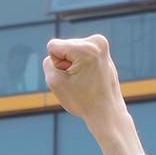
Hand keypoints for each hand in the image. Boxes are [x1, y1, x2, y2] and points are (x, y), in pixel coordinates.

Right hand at [41, 35, 141, 154]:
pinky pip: (80, 54)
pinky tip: (89, 77)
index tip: (70, 78)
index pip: (53, 46)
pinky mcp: (103, 51)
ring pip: (71, 50)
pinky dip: (81, 65)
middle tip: (79, 81)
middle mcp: (96, 41)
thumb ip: (48, 62)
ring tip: (85, 80)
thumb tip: (58, 53)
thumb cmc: (81, 101)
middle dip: (66, 65)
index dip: (56, 65)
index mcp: (85, 48)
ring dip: (73, 66)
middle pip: (63, 47)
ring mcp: (101, 45)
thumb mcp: (54, 82)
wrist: (106, 113)